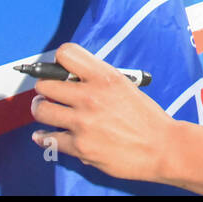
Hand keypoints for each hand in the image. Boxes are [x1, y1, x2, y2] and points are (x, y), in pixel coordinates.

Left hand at [29, 42, 177, 184]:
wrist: (161, 147)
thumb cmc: (148, 118)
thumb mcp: (127, 87)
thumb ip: (101, 81)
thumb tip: (74, 78)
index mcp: (106, 77)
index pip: (66, 54)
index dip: (58, 60)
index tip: (58, 68)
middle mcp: (91, 96)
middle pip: (46, 84)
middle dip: (45, 87)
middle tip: (49, 93)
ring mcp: (83, 122)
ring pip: (41, 109)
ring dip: (41, 109)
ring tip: (45, 109)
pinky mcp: (79, 146)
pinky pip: (47, 139)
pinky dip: (43, 137)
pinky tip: (43, 135)